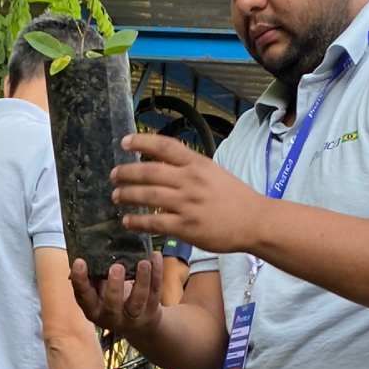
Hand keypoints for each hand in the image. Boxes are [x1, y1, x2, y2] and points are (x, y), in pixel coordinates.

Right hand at [70, 253, 163, 340]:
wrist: (140, 324)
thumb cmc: (113, 301)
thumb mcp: (99, 293)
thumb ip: (93, 277)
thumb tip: (84, 254)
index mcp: (94, 310)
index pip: (84, 297)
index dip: (80, 281)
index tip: (79, 262)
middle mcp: (112, 317)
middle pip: (112, 305)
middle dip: (114, 286)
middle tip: (117, 267)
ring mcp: (134, 315)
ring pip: (138, 299)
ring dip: (141, 280)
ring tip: (143, 262)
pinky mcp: (152, 309)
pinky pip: (155, 290)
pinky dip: (157, 273)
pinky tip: (155, 256)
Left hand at [111, 133, 260, 252]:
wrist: (255, 221)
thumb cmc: (234, 198)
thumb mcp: (213, 172)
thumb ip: (189, 168)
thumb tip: (162, 164)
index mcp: (197, 163)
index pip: (164, 146)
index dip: (141, 141)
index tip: (124, 142)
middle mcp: (190, 181)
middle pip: (149, 171)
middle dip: (126, 172)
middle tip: (113, 175)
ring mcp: (187, 204)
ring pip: (148, 196)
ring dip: (127, 195)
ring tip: (116, 196)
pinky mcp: (186, 227)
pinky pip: (155, 222)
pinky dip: (138, 221)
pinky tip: (127, 221)